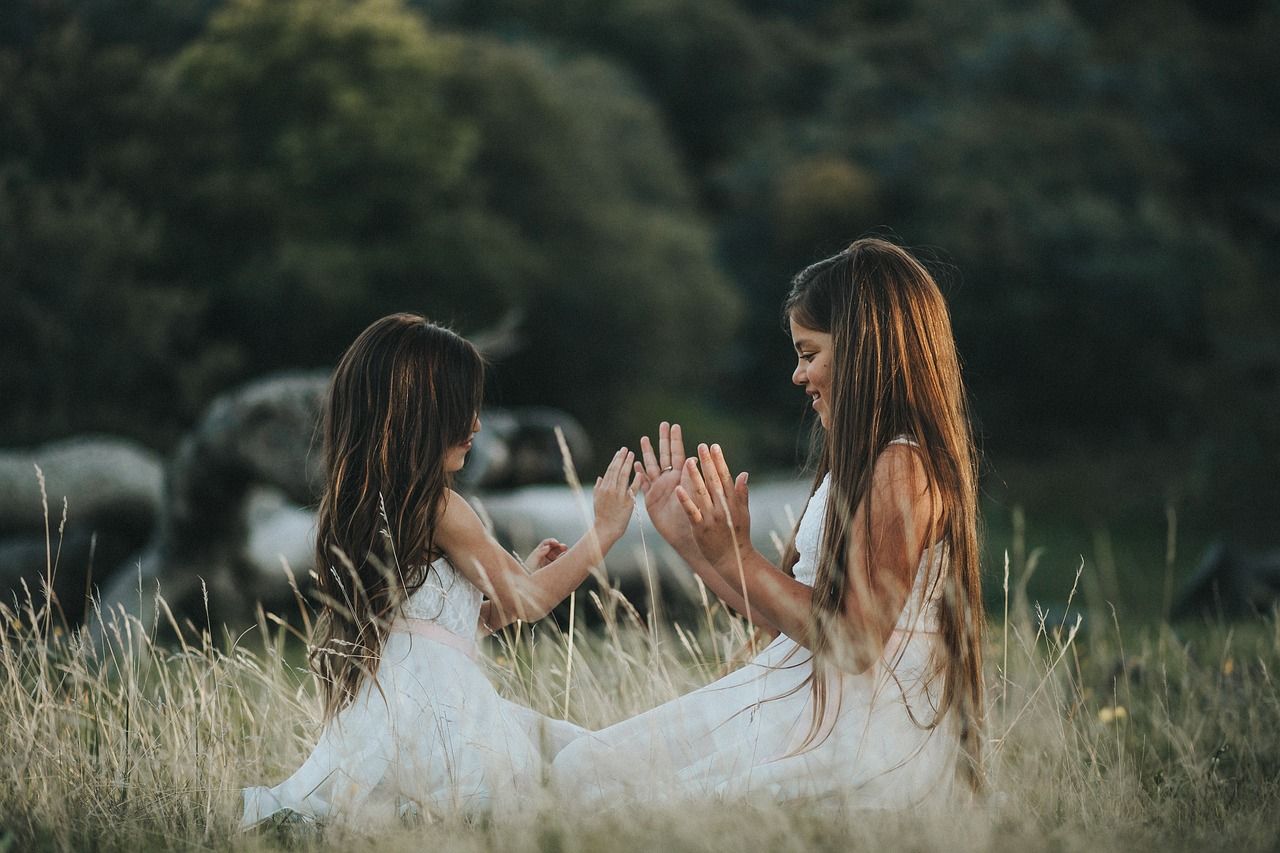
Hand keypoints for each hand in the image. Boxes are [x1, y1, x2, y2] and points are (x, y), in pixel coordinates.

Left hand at [523, 538, 566, 570]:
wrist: (529, 587)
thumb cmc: (528, 573)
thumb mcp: (532, 561)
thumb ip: (540, 553)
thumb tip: (547, 546)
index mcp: (539, 553)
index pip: (546, 544)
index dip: (551, 541)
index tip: (556, 543)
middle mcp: (546, 557)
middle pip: (555, 548)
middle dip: (560, 547)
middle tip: (564, 548)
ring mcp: (551, 564)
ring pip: (560, 555)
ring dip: (564, 554)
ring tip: (566, 555)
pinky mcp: (555, 570)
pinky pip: (561, 564)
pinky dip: (564, 562)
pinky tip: (565, 562)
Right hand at [592, 447, 637, 545]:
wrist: (605, 529)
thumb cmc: (601, 515)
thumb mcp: (596, 500)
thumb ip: (598, 487)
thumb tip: (600, 477)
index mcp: (602, 487)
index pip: (610, 470)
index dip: (615, 460)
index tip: (620, 452)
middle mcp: (610, 489)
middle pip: (616, 469)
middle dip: (621, 458)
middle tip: (626, 449)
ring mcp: (619, 495)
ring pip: (623, 475)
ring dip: (628, 463)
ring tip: (632, 454)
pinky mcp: (627, 502)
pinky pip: (633, 488)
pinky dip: (636, 480)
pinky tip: (640, 472)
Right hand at [634, 422, 692, 547]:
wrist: (684, 535)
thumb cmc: (694, 516)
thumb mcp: (694, 494)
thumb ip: (692, 477)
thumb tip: (694, 457)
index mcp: (682, 476)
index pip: (678, 453)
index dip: (675, 440)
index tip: (674, 425)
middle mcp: (670, 479)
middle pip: (664, 455)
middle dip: (663, 440)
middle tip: (662, 424)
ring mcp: (659, 488)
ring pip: (651, 465)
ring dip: (648, 452)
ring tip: (644, 438)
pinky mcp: (650, 498)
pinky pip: (642, 482)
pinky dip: (638, 473)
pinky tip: (635, 463)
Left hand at [675, 443, 751, 567]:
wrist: (734, 560)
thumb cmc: (738, 536)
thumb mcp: (743, 513)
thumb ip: (742, 493)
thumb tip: (744, 473)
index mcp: (732, 502)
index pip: (725, 477)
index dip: (719, 461)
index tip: (713, 446)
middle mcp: (723, 507)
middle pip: (714, 481)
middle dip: (707, 463)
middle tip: (701, 446)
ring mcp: (711, 518)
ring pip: (702, 493)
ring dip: (695, 476)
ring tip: (688, 461)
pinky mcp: (700, 528)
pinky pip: (691, 512)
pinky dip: (685, 500)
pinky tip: (678, 488)